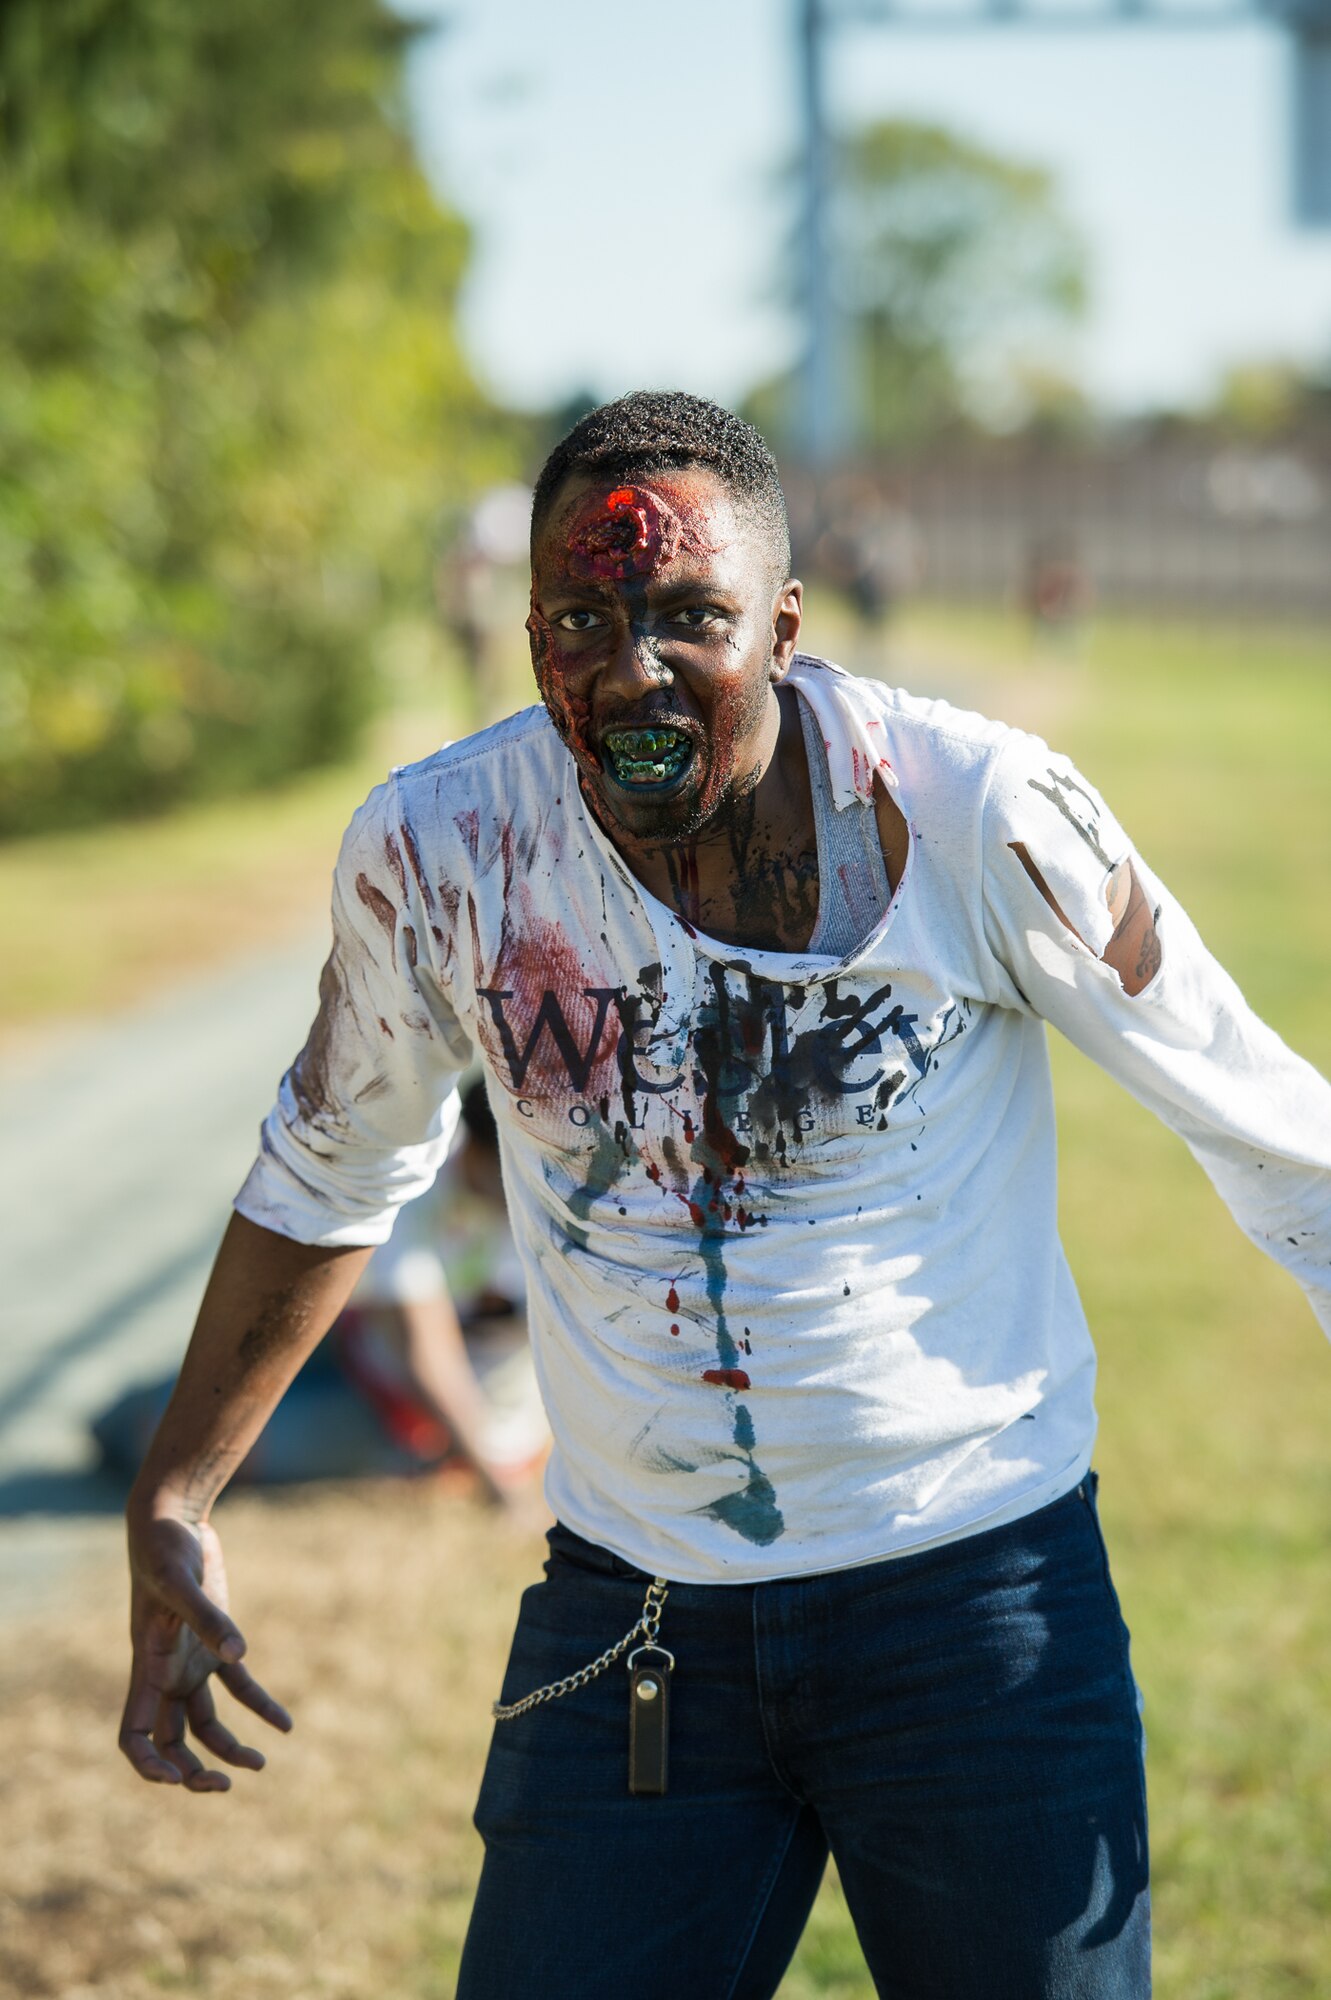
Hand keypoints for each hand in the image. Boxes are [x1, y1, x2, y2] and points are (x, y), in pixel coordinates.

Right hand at [119, 1511, 291, 1791]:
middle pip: (171, 1741)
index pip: (134, 1735)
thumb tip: (239, 1657)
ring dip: (226, 1748)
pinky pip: (236, 1688)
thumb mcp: (183, 1581)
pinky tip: (285, 1724)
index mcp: (146, 1667)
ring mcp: (189, 1661)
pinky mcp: (214, 1644)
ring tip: (260, 1764)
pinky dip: (258, 1706)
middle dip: (192, 1771)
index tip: (176, 1778)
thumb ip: (209, 1619)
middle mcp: (164, 1673)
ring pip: (202, 1724)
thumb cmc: (166, 1547)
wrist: (172, 1517)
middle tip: (225, 1785)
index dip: (148, 1764)